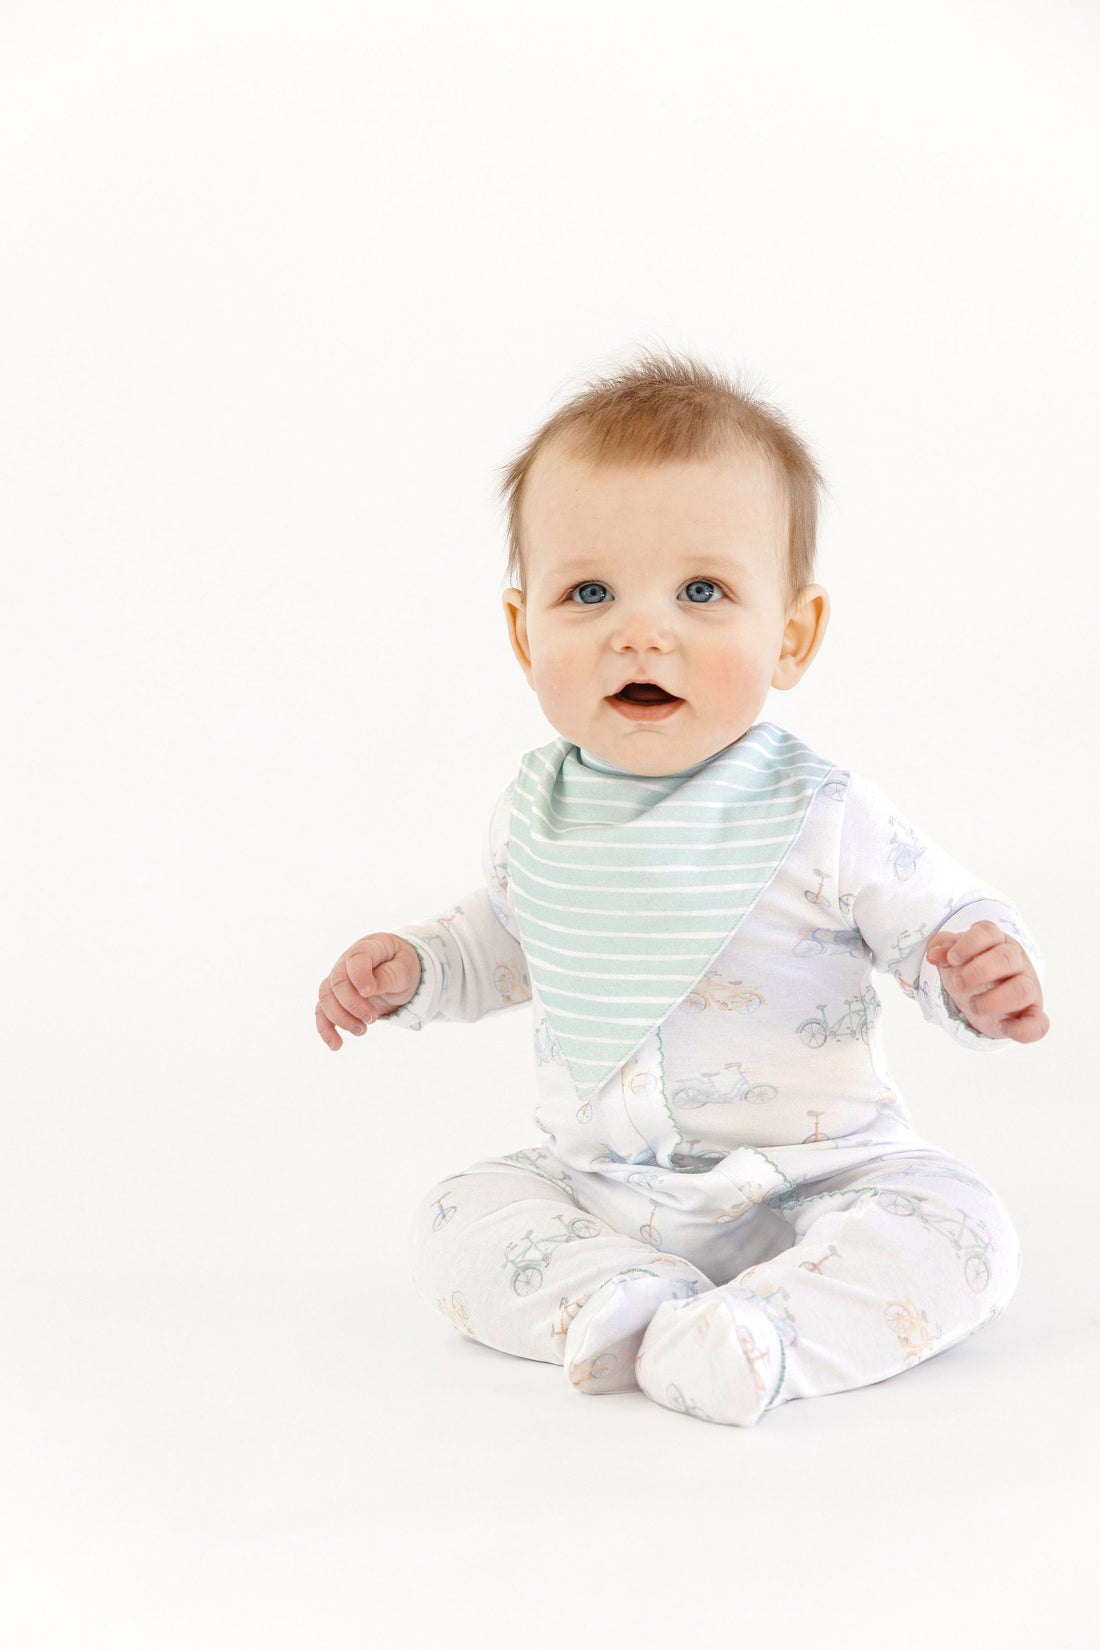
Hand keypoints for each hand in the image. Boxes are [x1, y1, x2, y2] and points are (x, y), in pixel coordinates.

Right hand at [316, 933, 422, 1049]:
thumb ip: (389, 976)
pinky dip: (326, 1029)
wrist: (397, 971)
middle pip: (337, 983)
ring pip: (326, 998)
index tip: (369, 993)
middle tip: (372, 1018)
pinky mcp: (335, 998)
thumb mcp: (405, 969)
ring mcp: (337, 979)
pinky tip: (336, 1045)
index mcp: (367, 948)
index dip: (359, 977)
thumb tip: (368, 990)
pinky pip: (322, 1012)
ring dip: (341, 1018)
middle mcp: (346, 962)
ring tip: (362, 1031)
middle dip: (353, 1004)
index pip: (356, 959)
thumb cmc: (402, 966)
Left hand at [925, 921, 1048, 1043]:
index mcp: (997, 942)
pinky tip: (1003, 1027)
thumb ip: (943, 947)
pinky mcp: (1032, 1014)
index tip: (952, 959)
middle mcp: (1017, 962)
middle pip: (1007, 957)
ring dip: (993, 1000)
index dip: (968, 944)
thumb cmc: (970, 971)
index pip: (988, 932)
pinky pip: (1039, 1024)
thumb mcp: (955, 957)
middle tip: (958, 984)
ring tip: (973, 1005)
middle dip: (977, 972)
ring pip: (1023, 989)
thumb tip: (934, 952)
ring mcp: (1028, 987)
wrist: (984, 1000)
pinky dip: (1022, 1029)